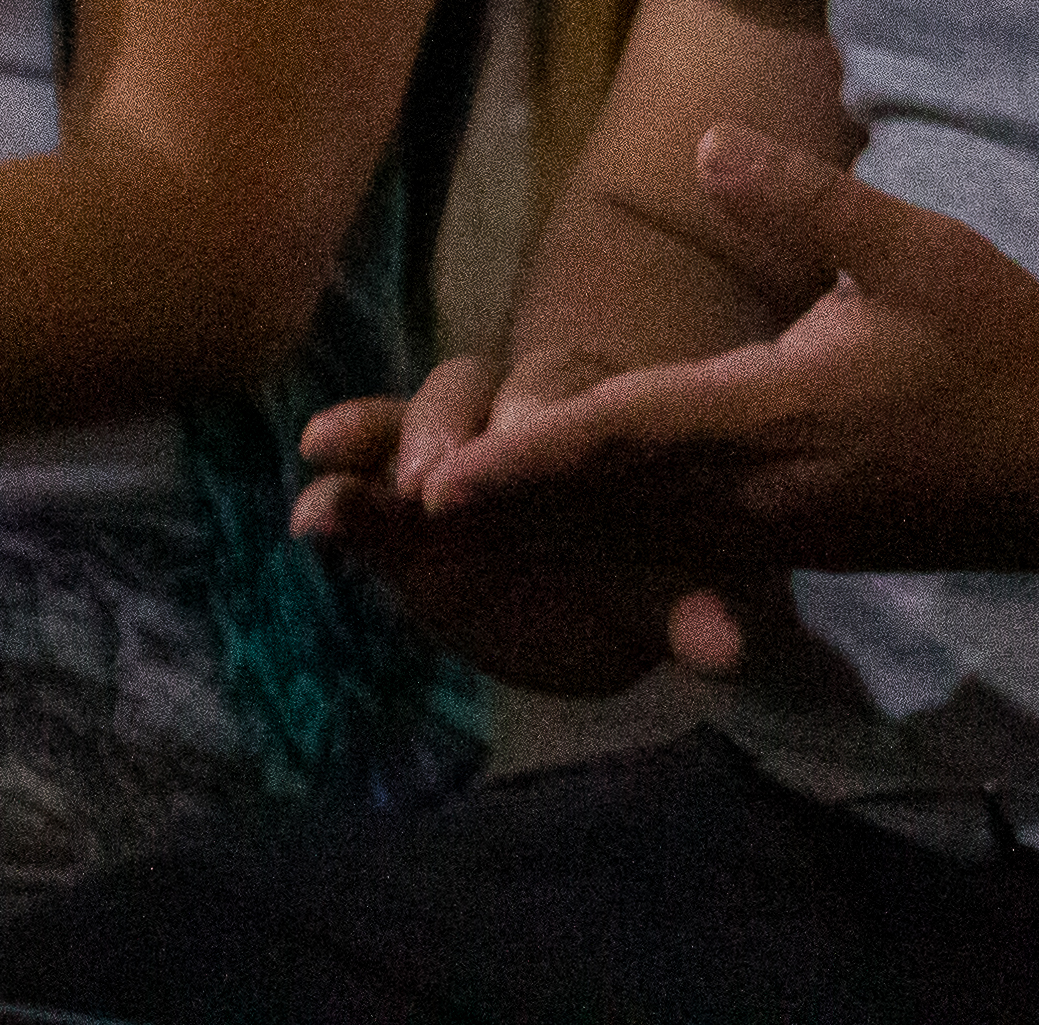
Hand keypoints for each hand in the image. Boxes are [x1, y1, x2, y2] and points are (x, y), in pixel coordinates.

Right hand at [299, 357, 766, 693]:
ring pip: (400, 428)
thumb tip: (728, 653)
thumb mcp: (683, 591)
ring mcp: (445, 466)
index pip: (556, 386)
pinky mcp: (397, 522)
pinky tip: (310, 522)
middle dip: (442, 427)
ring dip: (366, 442)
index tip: (508, 450)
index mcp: (588, 414)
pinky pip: (359, 493)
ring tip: (329, 467)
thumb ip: (696, 614)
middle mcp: (507, 423)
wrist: (602, 615)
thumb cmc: (653, 575)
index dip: (530, 416)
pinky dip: (335, 497)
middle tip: (426, 485)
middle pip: (466, 393)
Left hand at [414, 125, 1038, 579]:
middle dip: (481, 510)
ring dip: (519, 532)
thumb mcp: (918, 251)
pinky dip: (587, 544)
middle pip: (591, 507)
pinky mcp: (784, 544)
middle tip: (364, 514)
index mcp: (771, 416)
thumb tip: (703, 145)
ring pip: (617, 537)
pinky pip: (661, 549)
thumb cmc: (1003, 351)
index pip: (624, 436)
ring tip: (415, 527)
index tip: (438, 479)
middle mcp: (750, 492)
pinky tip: (544, 536)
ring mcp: (765, 530)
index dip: (527, 455)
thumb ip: (807, 203)